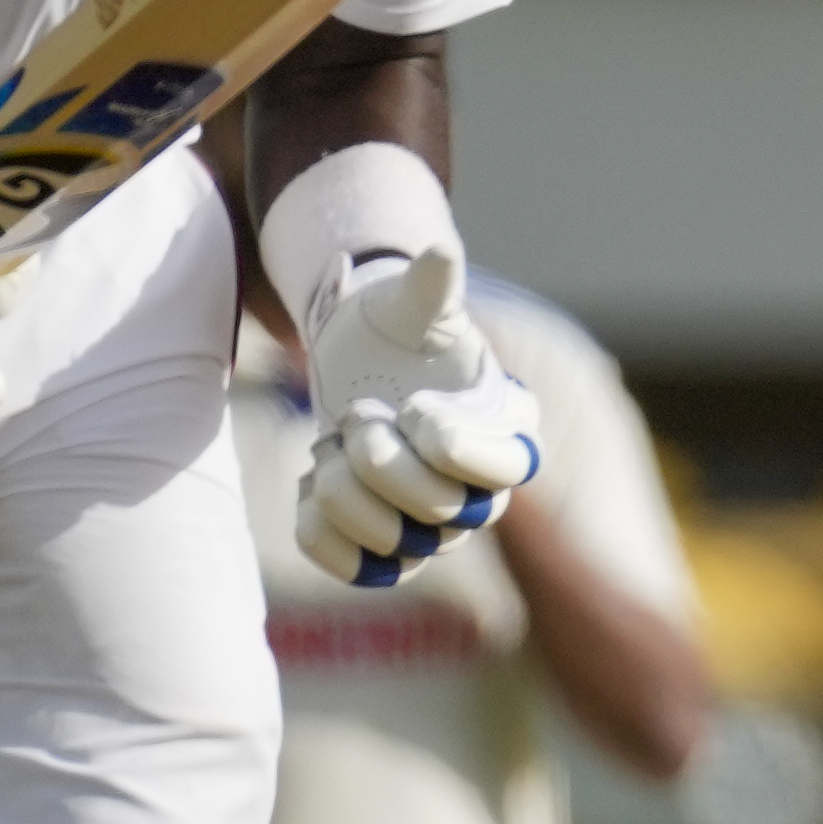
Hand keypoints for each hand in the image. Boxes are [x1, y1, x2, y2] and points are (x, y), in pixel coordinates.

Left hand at [297, 243, 541, 585]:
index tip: (414, 404)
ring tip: (328, 447)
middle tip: (357, 412)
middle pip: (447, 516)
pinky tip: (311, 482)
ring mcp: (433, 530)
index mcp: (507, 431)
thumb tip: (441, 251)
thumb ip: (430, 287)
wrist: (358, 361)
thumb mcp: (412, 304)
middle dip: (385, 463)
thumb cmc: (397, 329)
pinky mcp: (384, 550)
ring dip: (347, 497)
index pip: (511, 469)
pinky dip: (321, 533)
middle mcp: (479, 491)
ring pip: (400, 550)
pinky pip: (357, 572)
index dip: (456, 446)